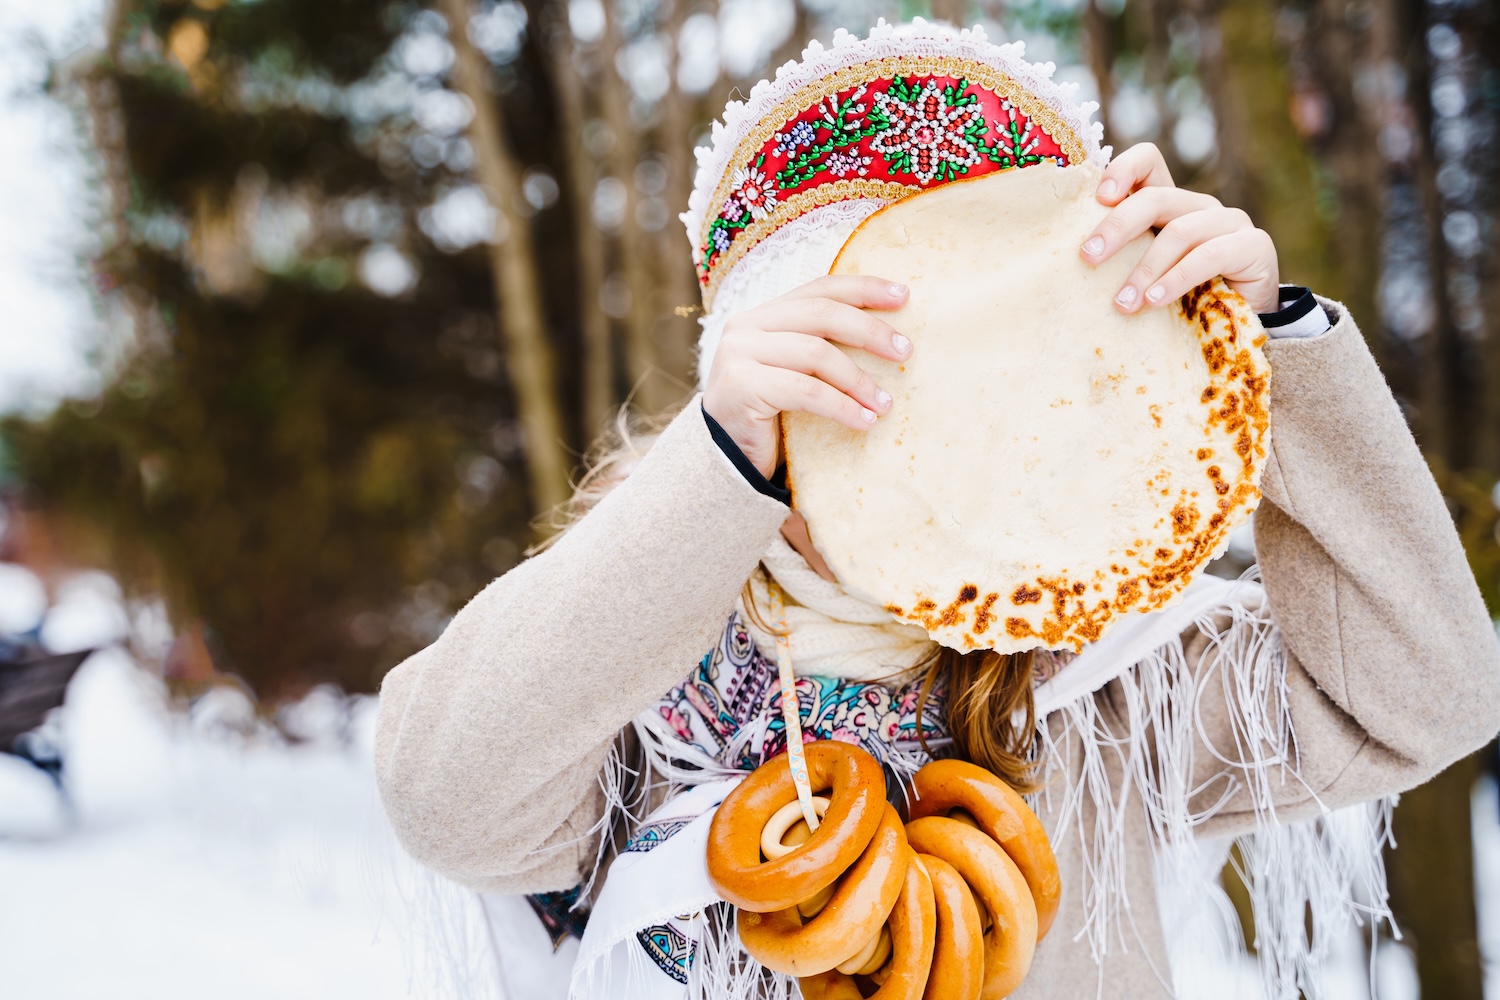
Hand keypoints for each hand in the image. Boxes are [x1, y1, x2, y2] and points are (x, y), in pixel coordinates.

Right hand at [702, 276, 911, 477]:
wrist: (724, 459)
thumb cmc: (769, 416)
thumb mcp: (796, 372)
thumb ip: (820, 346)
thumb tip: (887, 334)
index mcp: (763, 315)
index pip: (819, 289)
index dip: (863, 288)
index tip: (903, 296)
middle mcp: (746, 326)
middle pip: (821, 315)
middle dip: (869, 330)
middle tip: (905, 352)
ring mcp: (738, 354)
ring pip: (816, 354)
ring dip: (858, 380)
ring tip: (885, 402)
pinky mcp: (741, 385)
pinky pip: (806, 391)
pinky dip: (842, 406)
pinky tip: (865, 421)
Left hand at [1078, 142, 1279, 313]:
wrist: (1240, 327)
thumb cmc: (1183, 300)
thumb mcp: (1146, 275)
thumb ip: (1121, 258)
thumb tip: (1077, 258)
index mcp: (1171, 205)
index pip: (1148, 162)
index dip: (1123, 170)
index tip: (1097, 199)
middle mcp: (1199, 206)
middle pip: (1155, 198)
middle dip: (1117, 227)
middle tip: (1088, 257)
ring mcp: (1230, 222)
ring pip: (1180, 232)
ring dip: (1145, 269)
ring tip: (1123, 302)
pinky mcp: (1254, 245)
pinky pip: (1209, 256)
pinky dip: (1177, 280)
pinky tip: (1155, 301)